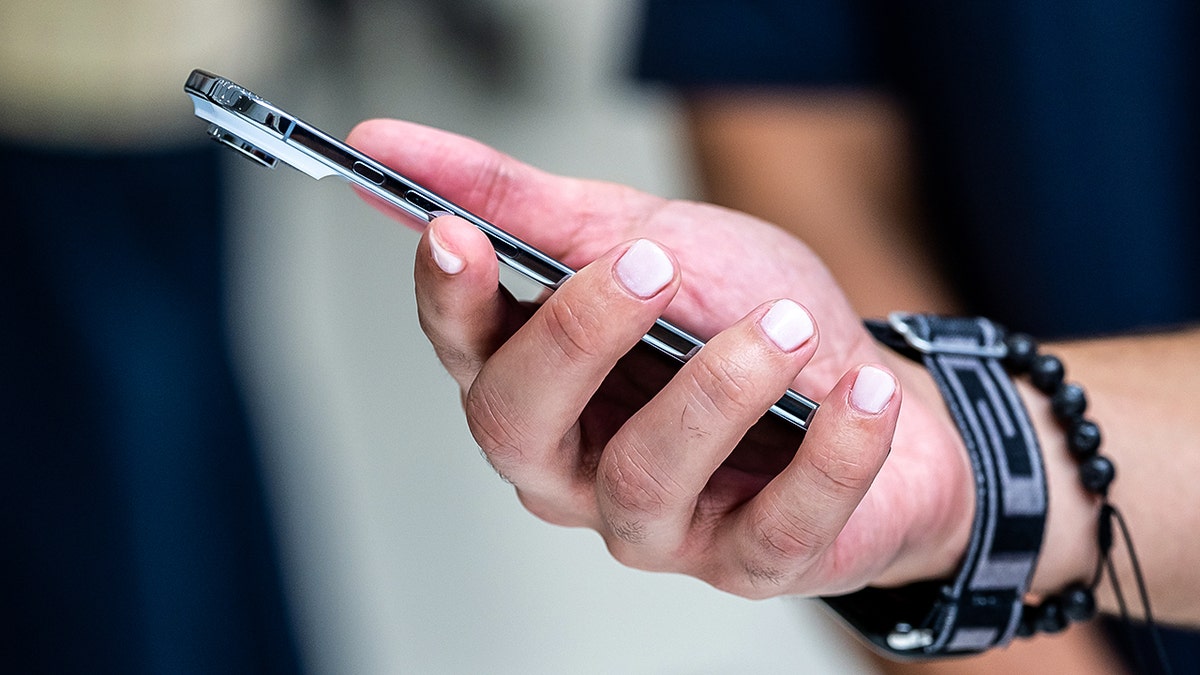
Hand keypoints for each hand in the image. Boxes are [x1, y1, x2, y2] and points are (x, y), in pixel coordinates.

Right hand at [347, 119, 972, 597]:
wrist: (867, 380)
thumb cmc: (736, 310)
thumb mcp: (638, 230)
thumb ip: (522, 201)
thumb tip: (391, 146)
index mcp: (536, 382)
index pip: (465, 350)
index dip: (451, 298)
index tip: (458, 235)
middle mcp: (574, 465)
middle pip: (521, 426)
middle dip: (578, 338)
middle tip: (649, 266)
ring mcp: (657, 523)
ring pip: (644, 478)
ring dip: (717, 389)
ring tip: (783, 327)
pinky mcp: (747, 561)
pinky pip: (775, 526)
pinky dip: (828, 454)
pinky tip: (857, 394)